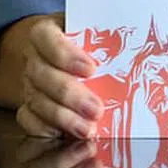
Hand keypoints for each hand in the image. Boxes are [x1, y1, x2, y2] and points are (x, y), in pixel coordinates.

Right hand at [6, 13, 102, 139]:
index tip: (91, 69)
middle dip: (69, 94)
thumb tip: (138, 44)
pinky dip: (46, 129)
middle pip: (42, 74)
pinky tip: (67, 136)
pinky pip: (29, 120)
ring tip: (88, 129)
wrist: (64, 58)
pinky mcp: (29, 107)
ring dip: (63, 118)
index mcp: (45, 33)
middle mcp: (33, 57)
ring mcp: (28, 84)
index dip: (65, 55)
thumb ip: (109, 37)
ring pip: (37, 100)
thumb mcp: (96, 31)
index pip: (46, 39)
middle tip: (96, 109)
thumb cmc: (88, 41)